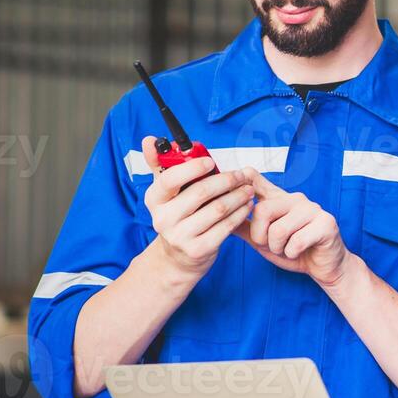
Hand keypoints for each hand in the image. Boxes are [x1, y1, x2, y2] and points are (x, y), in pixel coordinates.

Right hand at [141, 137, 255, 277]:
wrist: (178, 258)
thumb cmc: (177, 215)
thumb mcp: (165, 192)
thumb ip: (160, 164)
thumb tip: (149, 139)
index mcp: (154, 199)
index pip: (169, 179)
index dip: (192, 168)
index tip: (210, 161)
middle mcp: (163, 219)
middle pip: (201, 192)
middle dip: (227, 180)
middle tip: (242, 175)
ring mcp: (180, 236)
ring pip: (218, 209)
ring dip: (238, 196)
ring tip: (248, 188)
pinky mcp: (199, 249)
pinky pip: (226, 226)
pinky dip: (240, 213)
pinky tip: (247, 205)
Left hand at [235, 171, 348, 284]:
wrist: (324, 265)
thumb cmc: (293, 250)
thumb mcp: (263, 240)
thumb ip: (245, 227)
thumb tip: (219, 215)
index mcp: (279, 200)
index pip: (258, 181)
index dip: (245, 179)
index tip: (237, 176)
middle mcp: (296, 199)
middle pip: (262, 211)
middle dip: (261, 236)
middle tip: (272, 246)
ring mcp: (312, 209)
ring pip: (278, 229)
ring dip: (278, 248)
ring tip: (287, 249)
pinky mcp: (326, 223)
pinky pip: (296, 242)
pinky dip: (292, 253)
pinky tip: (300, 252)